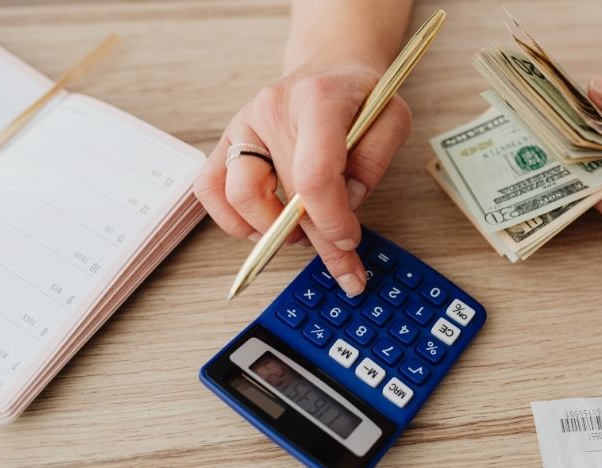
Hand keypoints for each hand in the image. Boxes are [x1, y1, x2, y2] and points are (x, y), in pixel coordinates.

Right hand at [194, 64, 410, 294]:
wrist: (329, 68)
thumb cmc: (360, 97)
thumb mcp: (392, 119)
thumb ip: (375, 161)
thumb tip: (346, 205)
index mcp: (317, 99)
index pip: (315, 174)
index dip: (332, 220)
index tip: (349, 241)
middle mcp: (271, 109)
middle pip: (285, 194)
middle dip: (318, 240)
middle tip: (344, 266)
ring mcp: (243, 125)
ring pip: (239, 196)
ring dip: (272, 230)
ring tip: (303, 234)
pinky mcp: (227, 141)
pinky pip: (210, 189)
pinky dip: (234, 220)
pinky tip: (265, 227)